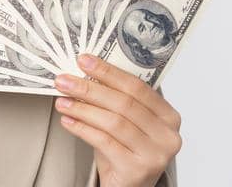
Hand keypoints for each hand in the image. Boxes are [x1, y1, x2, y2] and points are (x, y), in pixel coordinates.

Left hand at [55, 54, 181, 186]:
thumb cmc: (125, 153)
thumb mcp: (126, 124)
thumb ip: (114, 101)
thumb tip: (84, 74)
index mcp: (169, 117)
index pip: (138, 87)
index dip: (109, 72)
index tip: (84, 61)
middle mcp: (168, 136)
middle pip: (124, 103)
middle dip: (90, 89)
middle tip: (65, 80)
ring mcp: (155, 154)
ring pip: (114, 122)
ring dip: (83, 109)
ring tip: (62, 101)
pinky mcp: (137, 170)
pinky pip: (104, 142)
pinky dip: (83, 129)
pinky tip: (68, 121)